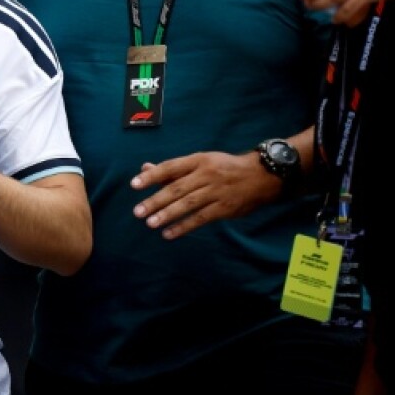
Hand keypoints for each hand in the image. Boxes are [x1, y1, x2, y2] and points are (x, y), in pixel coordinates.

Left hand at [130, 149, 281, 238]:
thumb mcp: (200, 161)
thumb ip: (173, 169)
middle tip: (138, 212)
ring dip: (167, 215)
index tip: (134, 185)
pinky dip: (184, 226)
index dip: (151, 176)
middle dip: (155, 201)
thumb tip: (145, 168)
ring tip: (150, 223)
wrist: (260, 175)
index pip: (170, 167)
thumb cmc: (223, 167)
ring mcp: (216, 192)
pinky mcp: (224, 208)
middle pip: (176, 188)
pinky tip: (169, 233)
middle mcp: (206, 175)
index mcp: (197, 160)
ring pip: (188, 204)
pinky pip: (200, 218)